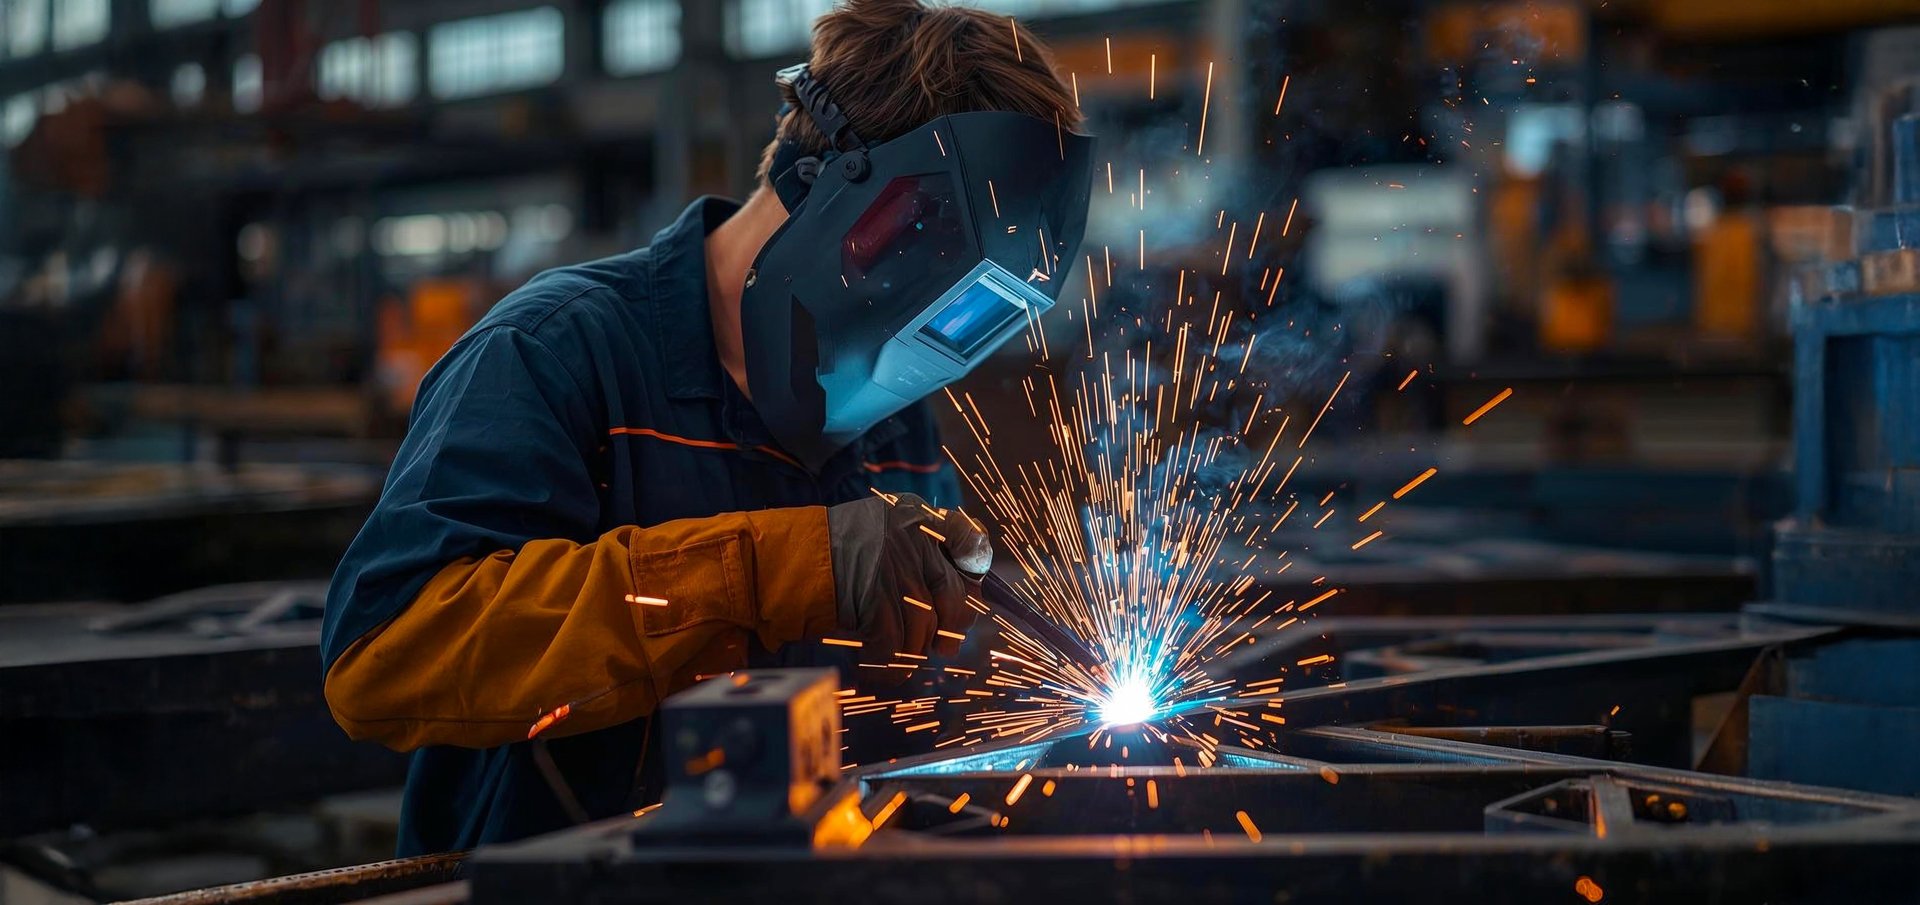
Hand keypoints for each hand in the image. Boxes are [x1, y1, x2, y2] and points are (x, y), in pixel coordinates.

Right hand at [826, 492, 990, 659]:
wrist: (782, 560)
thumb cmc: (831, 557)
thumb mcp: (878, 534)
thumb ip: (916, 553)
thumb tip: (965, 597)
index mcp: (912, 514)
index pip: (967, 536)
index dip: (976, 568)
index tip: (974, 590)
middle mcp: (909, 534)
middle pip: (953, 592)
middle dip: (952, 627)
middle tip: (942, 647)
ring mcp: (893, 563)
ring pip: (924, 623)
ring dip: (913, 650)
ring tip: (900, 659)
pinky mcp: (875, 593)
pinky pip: (896, 642)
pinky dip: (890, 663)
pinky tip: (879, 668)